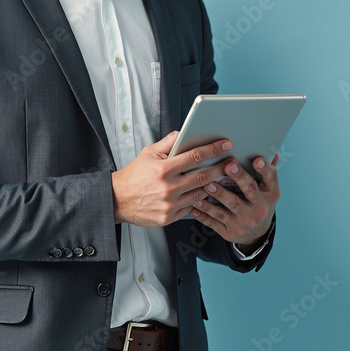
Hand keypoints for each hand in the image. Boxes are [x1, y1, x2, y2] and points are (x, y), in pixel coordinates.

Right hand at [111, 131, 232, 226]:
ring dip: (213, 185)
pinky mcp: (169, 218)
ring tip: (222, 178)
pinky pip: (191, 208)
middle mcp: (168, 188)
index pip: (194, 156)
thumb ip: (168, 143)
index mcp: (163, 169)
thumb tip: (184, 132)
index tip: (225, 144)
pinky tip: (205, 193)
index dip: (213, 149)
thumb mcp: (148, 153)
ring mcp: (169, 205)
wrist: (117, 200)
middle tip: (231, 162)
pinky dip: (199, 200)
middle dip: (220, 168)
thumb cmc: (134, 175)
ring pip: (200, 194)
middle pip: (203, 177)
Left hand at [189, 153, 280, 248]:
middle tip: (227, 166)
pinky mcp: (230, 231)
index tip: (256, 160)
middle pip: (249, 190)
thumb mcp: (266, 189)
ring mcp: (245, 222)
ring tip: (206, 185)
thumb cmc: (257, 202)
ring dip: (218, 195)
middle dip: (238, 178)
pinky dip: (203, 215)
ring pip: (230, 207)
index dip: (264, 169)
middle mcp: (259, 208)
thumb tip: (273, 152)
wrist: (254, 233)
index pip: (271, 178)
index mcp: (270, 194)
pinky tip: (193, 207)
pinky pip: (215, 222)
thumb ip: (266, 171)